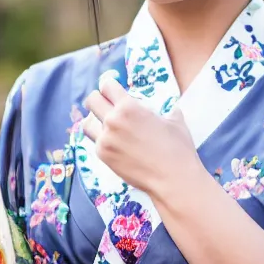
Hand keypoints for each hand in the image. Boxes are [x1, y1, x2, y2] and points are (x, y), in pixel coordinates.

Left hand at [82, 75, 202, 197]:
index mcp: (129, 107)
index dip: (110, 85)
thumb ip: (166, 110)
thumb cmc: (177, 147)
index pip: (107, 86)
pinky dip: (101, 138)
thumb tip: (169, 110)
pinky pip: (94, 141)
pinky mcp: (103, 156)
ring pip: (86, 123)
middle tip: (108, 103)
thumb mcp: (175, 120)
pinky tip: (113, 141)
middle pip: (91, 100)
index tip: (113, 88)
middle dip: (99, 99)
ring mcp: (105, 140)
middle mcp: (112, 121)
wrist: (172, 178)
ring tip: (107, 123)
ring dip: (95, 120)